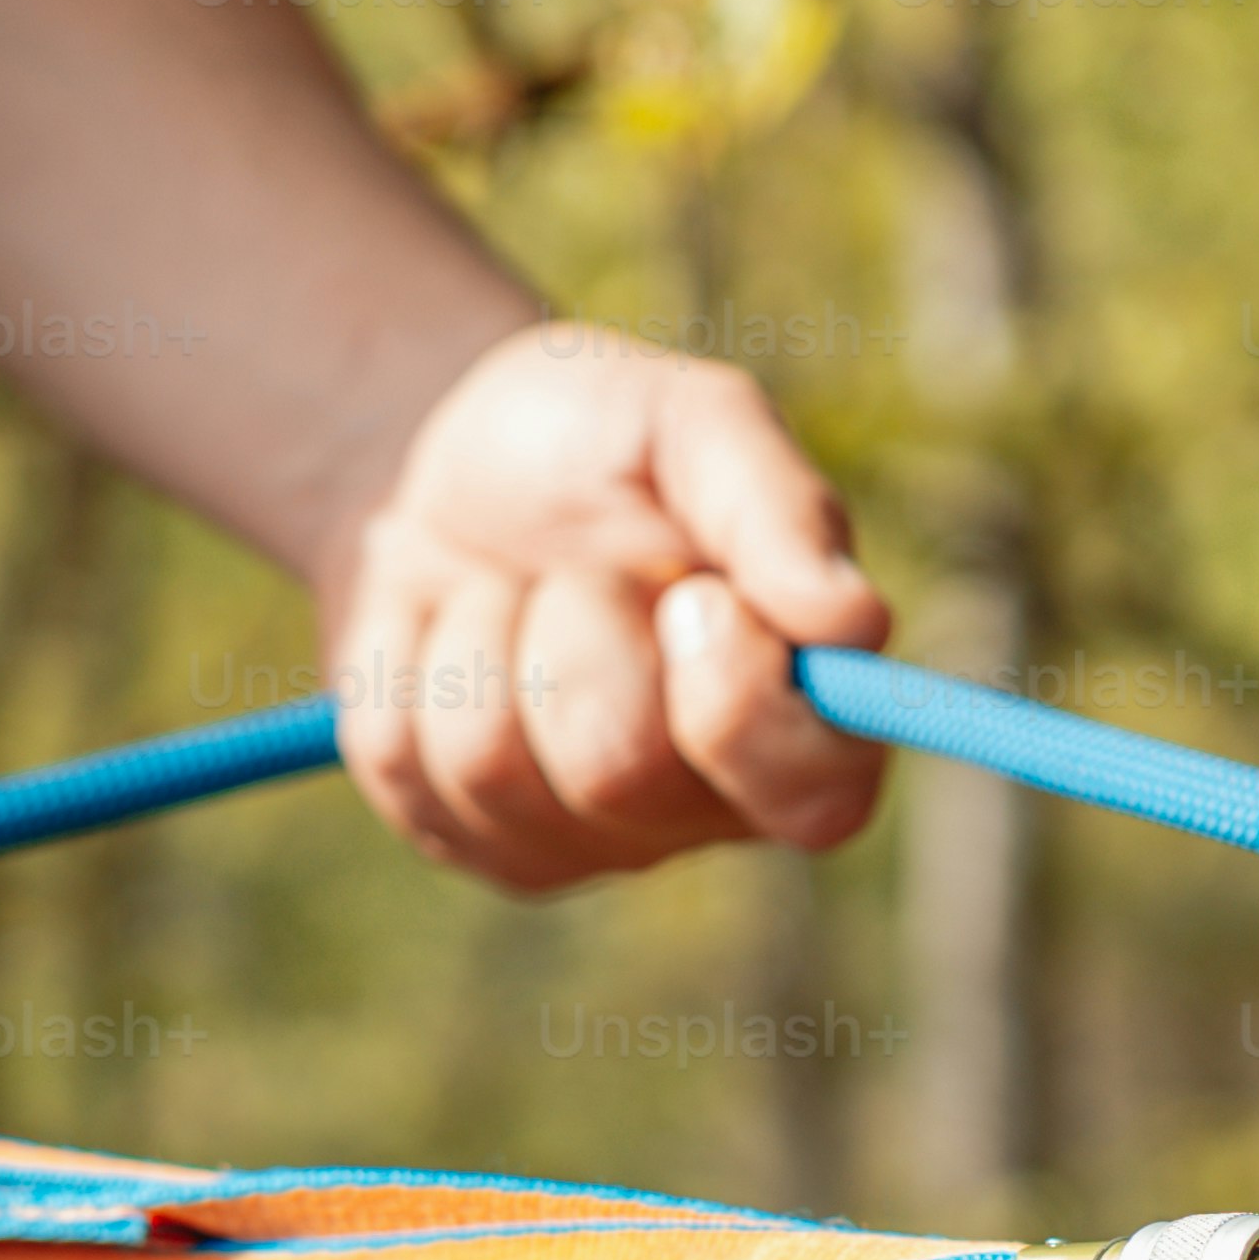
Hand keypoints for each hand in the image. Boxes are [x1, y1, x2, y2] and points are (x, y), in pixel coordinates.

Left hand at [314, 319, 894, 890]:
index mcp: (803, 720)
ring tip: (514, 590)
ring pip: (495, 766)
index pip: (816, 798)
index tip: (695, 594)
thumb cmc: (602, 443)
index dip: (737, 700)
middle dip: (578, 628)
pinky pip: (402, 758)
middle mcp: (701, 806)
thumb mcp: (696, 423)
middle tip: (587, 570)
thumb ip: (782, 510)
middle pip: (620, 771)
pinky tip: (447, 626)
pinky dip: (408, 652)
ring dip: (485, 632)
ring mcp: (575, 837)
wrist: (446, 460)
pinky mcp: (461, 832)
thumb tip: (856, 624)